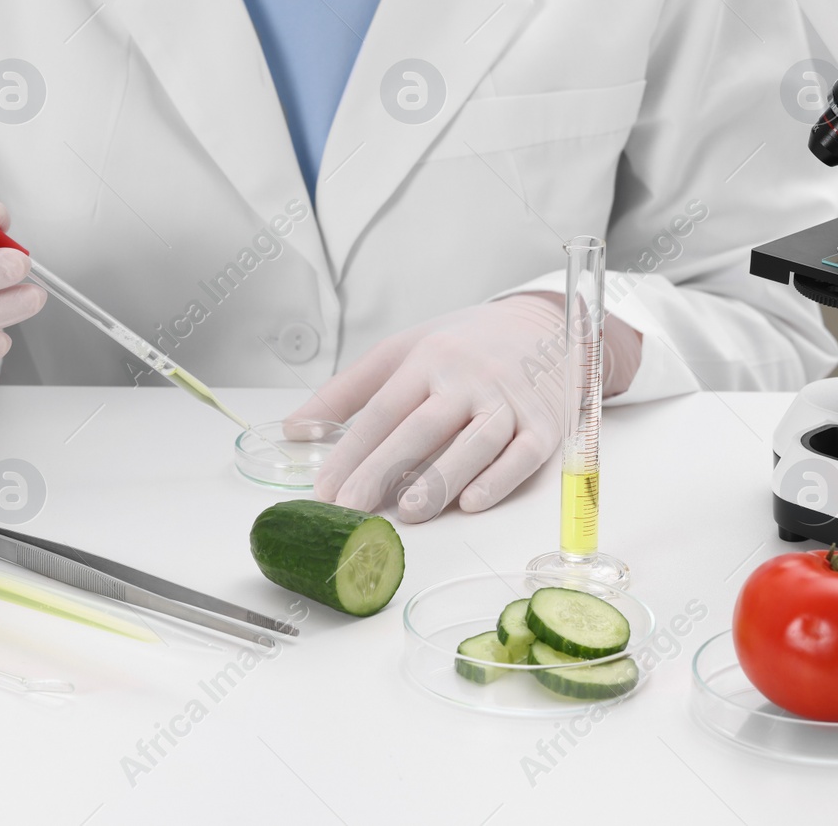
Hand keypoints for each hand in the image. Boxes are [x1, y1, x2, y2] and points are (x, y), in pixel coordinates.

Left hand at [289, 295, 639, 521]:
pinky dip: (499, 479)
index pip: (383, 410)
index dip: (351, 451)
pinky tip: (473, 502)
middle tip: (353, 508)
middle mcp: (467, 378)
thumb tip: (294, 429)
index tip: (325, 489)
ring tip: (409, 512)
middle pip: (422, 427)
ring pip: (474, 442)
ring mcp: (507, 401)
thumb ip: (346, 392)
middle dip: (384, 469)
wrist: (538, 324)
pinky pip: (522, 455)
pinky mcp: (544, 424)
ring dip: (442, 478)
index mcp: (427, 359)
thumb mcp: (400, 352)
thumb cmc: (459, 345)